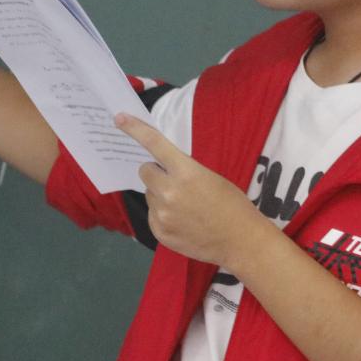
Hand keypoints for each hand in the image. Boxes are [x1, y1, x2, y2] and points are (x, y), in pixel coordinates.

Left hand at [117, 113, 272, 268]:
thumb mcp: (211, 177)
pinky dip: (163, 215)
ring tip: (186, 207)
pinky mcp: (159, 233)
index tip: (120, 118)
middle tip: (174, 181)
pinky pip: (152, 215)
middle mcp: (168, 193)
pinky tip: (183, 222)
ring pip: (149, 194)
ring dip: (160, 195)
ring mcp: (162, 215)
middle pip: (145, 171)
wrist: (241, 241)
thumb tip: (161, 169)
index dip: (135, 128)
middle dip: (156, 172)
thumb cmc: (232, 204)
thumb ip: (184, 171)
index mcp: (186, 173)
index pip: (155, 144)